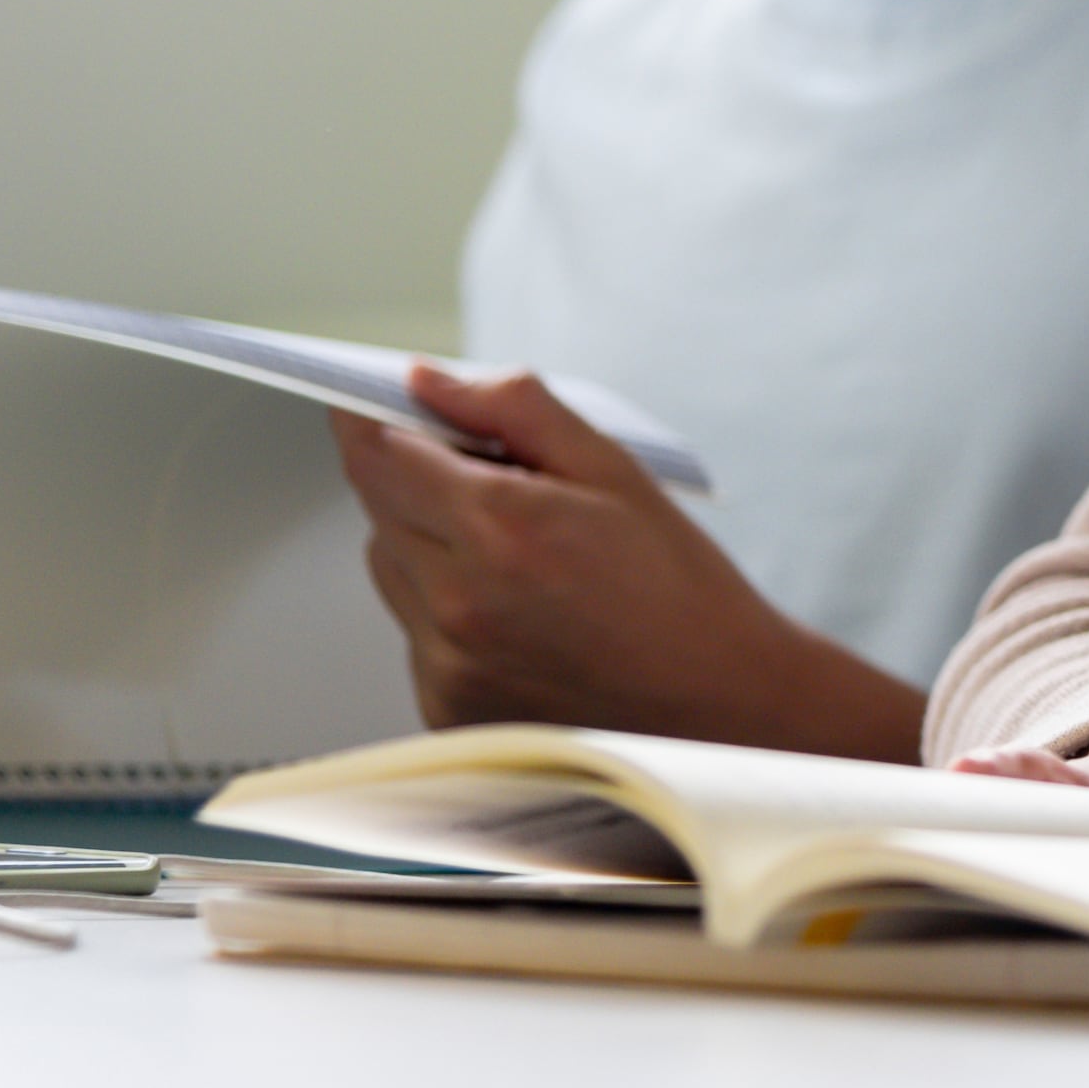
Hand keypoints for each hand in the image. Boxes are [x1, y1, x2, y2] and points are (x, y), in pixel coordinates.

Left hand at [335, 365, 919, 758]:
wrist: (719, 702)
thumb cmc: (678, 586)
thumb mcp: (612, 468)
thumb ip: (513, 409)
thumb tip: (428, 380)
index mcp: (500, 529)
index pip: (378, 453)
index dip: (368, 417)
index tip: (371, 401)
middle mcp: (458, 602)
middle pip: (376, 507)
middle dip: (414, 476)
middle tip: (491, 479)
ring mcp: (448, 664)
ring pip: (389, 568)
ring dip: (427, 542)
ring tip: (518, 555)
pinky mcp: (447, 708)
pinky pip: (414, 631)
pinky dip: (446, 609)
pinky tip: (520, 613)